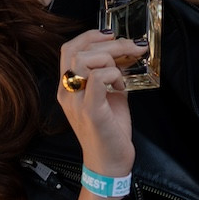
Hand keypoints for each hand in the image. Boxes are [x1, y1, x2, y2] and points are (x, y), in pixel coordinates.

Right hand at [57, 30, 139, 176]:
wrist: (109, 164)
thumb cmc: (109, 131)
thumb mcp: (108, 95)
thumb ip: (110, 74)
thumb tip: (125, 52)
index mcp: (67, 88)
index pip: (67, 49)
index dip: (89, 36)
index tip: (111, 35)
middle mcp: (66, 93)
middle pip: (76, 50)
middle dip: (109, 43)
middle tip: (132, 46)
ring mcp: (76, 102)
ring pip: (84, 61)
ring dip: (110, 59)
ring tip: (123, 74)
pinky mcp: (91, 112)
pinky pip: (97, 79)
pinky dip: (113, 75)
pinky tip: (121, 86)